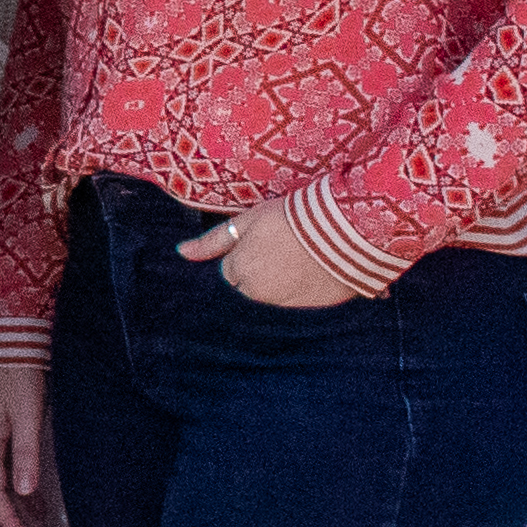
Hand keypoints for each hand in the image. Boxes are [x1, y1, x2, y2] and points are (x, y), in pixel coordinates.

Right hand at [0, 365, 54, 526]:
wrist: (8, 338)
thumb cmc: (18, 373)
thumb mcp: (27, 414)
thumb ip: (26, 453)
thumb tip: (23, 492)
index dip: (11, 525)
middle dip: (17, 525)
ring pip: (4, 485)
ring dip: (21, 510)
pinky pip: (8, 470)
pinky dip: (23, 490)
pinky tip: (36, 502)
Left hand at [179, 196, 363, 308]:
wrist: (344, 227)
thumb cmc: (292, 217)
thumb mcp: (247, 221)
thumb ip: (213, 241)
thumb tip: (182, 252)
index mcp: (239, 273)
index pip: (231, 272)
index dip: (246, 254)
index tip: (264, 241)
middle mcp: (258, 296)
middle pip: (249, 287)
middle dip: (260, 272)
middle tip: (283, 249)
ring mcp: (287, 305)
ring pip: (274, 296)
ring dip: (282, 282)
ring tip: (301, 256)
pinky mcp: (314, 310)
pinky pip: (300, 302)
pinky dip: (304, 290)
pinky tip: (316, 269)